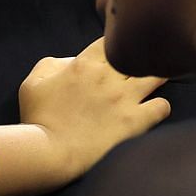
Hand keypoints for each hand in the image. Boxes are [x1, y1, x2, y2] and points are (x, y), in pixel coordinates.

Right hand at [19, 37, 169, 180]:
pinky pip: (162, 107)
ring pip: (156, 76)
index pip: (111, 41)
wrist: (49, 153)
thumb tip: (72, 62)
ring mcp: (125, 99)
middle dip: (141, 58)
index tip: (117, 53)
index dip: (116, 45)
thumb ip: (52, 64)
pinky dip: (160, 107)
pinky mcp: (135, 121)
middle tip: (143, 66)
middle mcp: (109, 77)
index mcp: (84, 64)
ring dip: (157, 77)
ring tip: (156, 82)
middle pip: (138, 55)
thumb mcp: (32, 83)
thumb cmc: (38, 119)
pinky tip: (153, 110)